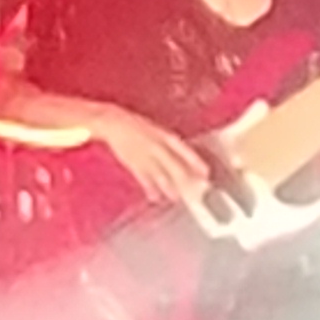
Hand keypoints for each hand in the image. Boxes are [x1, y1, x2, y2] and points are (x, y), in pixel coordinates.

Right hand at [84, 106, 211, 208]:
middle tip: (196, 190)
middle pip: (173, 165)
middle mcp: (156, 146)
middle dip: (185, 178)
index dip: (195, 161)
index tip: (206, 172)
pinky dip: (150, 188)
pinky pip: (143, 178)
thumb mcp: (156, 131)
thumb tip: (185, 159)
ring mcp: (144, 156)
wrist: (114, 123)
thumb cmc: (137, 126)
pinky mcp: (132, 164)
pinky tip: (155, 197)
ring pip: (159, 174)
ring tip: (176, 197)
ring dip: (169, 187)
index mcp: (164, 136)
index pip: (183, 150)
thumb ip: (169, 145)